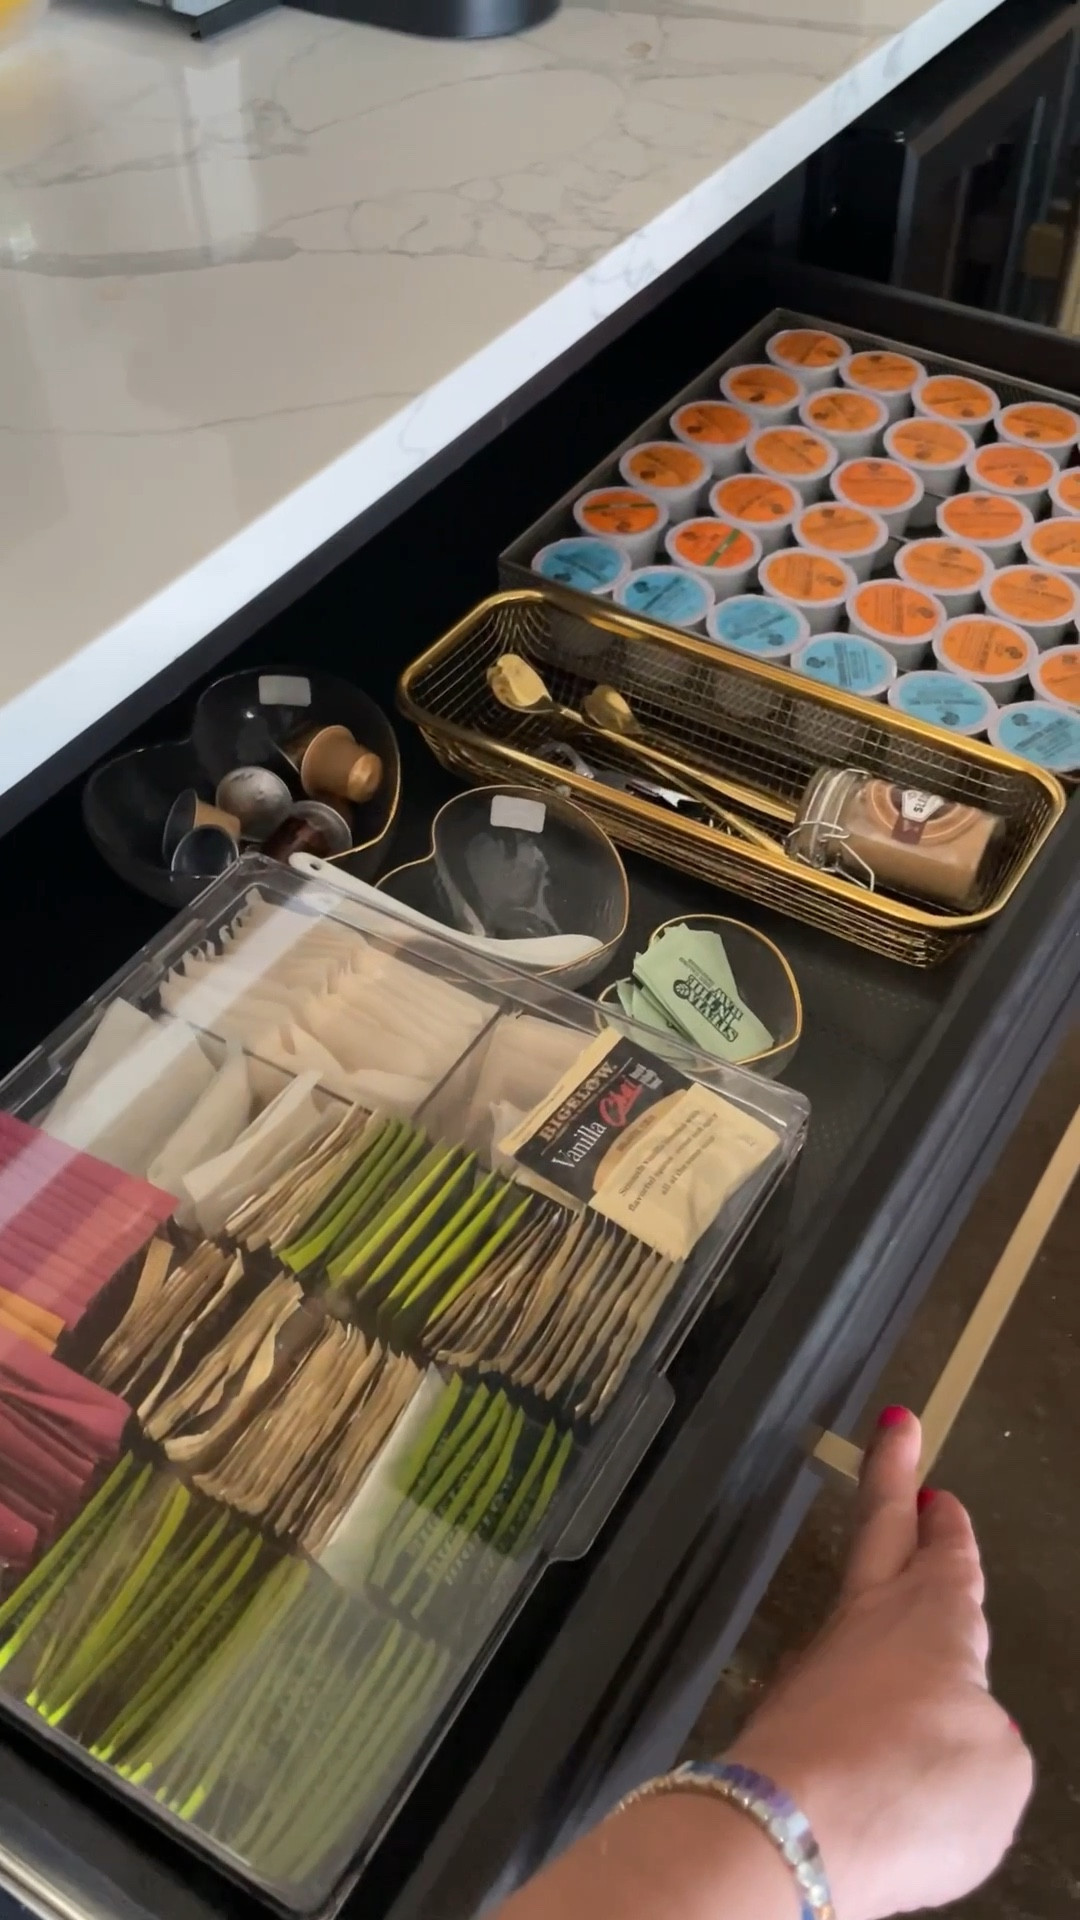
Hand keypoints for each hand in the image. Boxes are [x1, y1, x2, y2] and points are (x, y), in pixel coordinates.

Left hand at [731, 1409, 1031, 1919]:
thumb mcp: (998, 1771)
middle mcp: (870, 1625)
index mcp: (936, 1617)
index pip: (946, 1555)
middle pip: (880, 1532)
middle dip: (890, 1477)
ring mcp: (817, 1667)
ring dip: (873, 1595)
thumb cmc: (914, 1783)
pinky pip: (831, 1693)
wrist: (793, 1831)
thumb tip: (954, 1733)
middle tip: (895, 1429)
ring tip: (892, 1597)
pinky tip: (862, 1724)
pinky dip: (851, 1691)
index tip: (940, 1491)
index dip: (947, 1525)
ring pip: (852, 1613)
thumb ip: (982, 1739)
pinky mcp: (784, 1720)